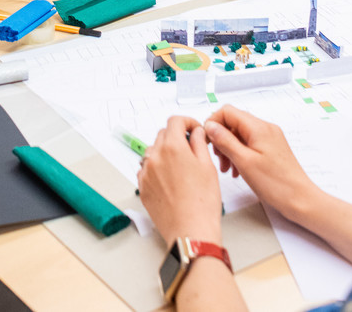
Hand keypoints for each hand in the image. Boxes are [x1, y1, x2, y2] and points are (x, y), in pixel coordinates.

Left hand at [138, 116, 223, 245]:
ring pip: (154, 152)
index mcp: (173, 147)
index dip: (187, 122)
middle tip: (190, 149)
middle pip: (163, 134)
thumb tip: (196, 132)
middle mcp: (155, 157)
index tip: (194, 129)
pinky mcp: (143, 187)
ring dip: (165, 152)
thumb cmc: (202, 203)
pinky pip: (147, 169)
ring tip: (181, 168)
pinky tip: (171, 180)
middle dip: (177, 137)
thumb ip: (199, 143)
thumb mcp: (208, 167)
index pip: (175, 121)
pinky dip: (157, 169)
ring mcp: (146, 172)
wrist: (191, 231)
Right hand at [201, 104, 317, 220]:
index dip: (213, 123)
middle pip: (233, 123)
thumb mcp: (244, 161)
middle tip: (218, 158)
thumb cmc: (276, 184)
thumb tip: (210, 126)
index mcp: (259, 128)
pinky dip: (239, 154)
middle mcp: (265, 128)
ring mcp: (270, 138)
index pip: (227, 112)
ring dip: (229, 148)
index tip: (207, 140)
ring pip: (240, 135)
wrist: (299, 199)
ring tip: (227, 168)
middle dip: (221, 139)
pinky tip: (237, 169)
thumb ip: (225, 141)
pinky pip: (249, 144)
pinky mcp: (271, 149)